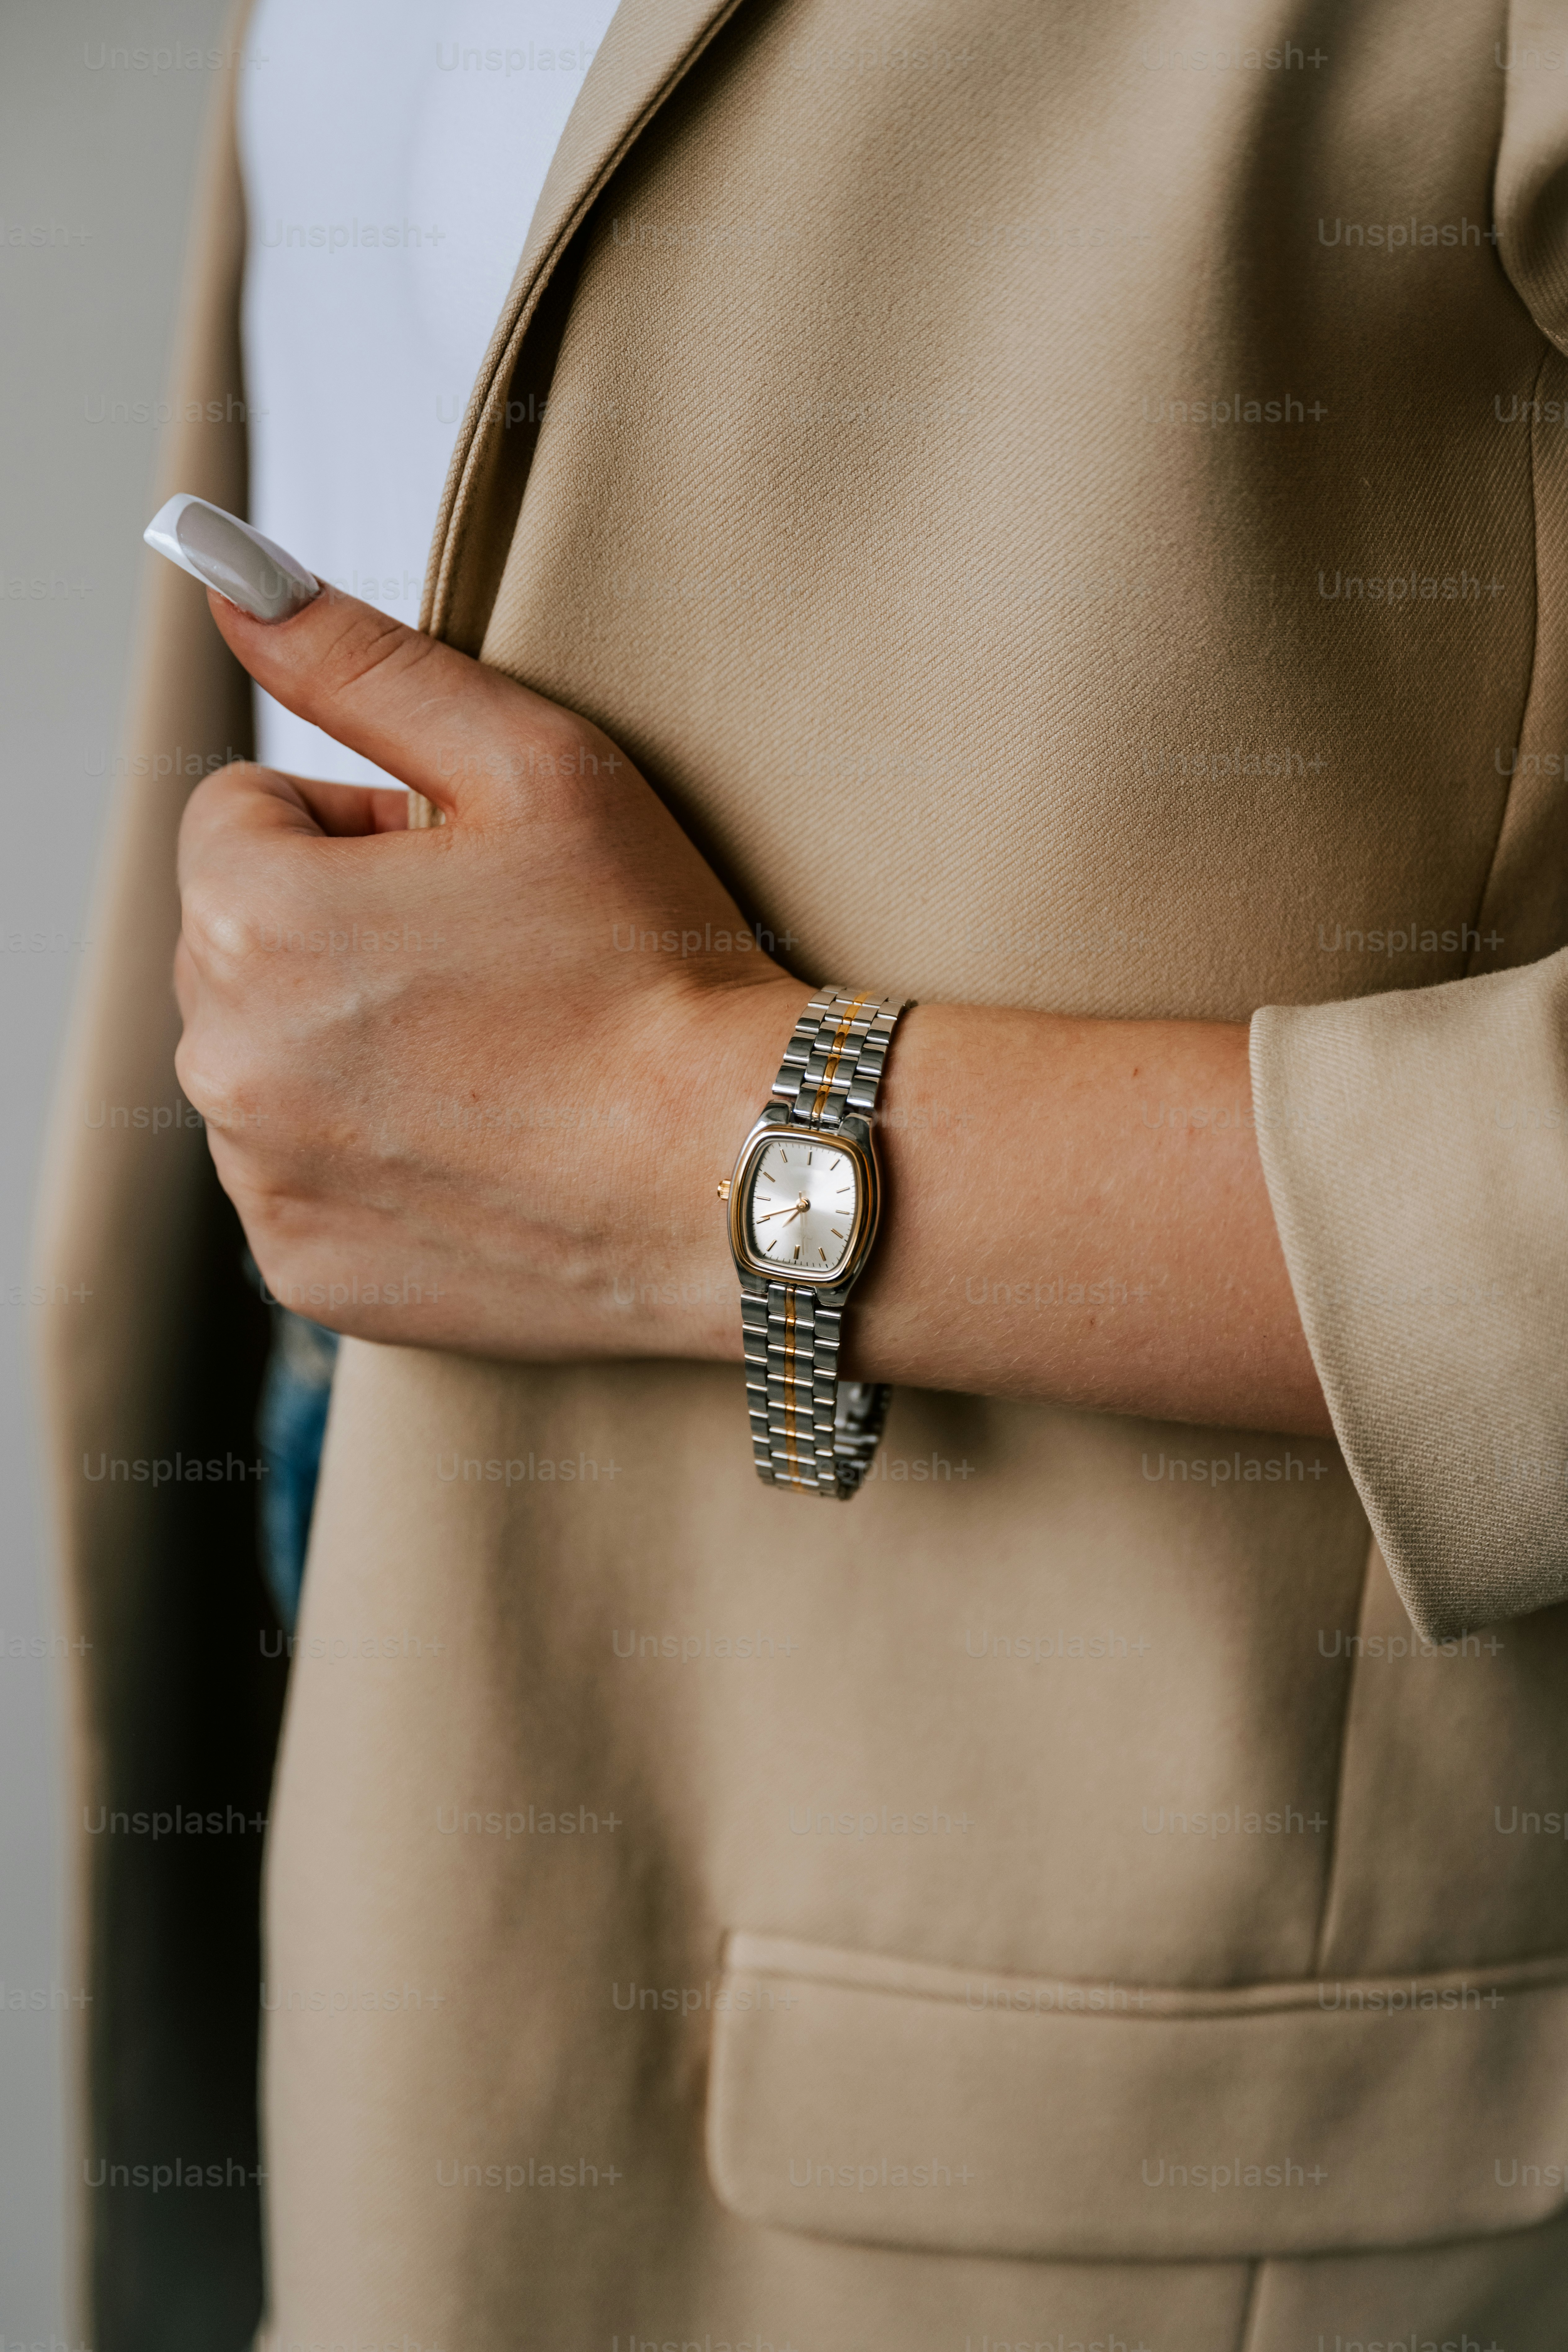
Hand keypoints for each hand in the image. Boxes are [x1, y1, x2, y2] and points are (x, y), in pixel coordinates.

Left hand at [173, 584, 801, 1359]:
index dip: (363, 831)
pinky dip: (371, 1160)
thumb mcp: (530, 766)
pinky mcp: (311, 1267)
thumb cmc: (653, 966)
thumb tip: (225, 579)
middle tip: (497, 971)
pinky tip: (481, 1149)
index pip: (242, 818)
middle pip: (242, 945)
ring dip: (349, 1048)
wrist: (738, 1167)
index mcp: (255, 917)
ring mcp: (265, 1179)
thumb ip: (361, 662)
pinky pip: (302, 1180)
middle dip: (343, 935)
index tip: (466, 879)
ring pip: (269, 1065)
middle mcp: (225, 1061)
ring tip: (497, 1063)